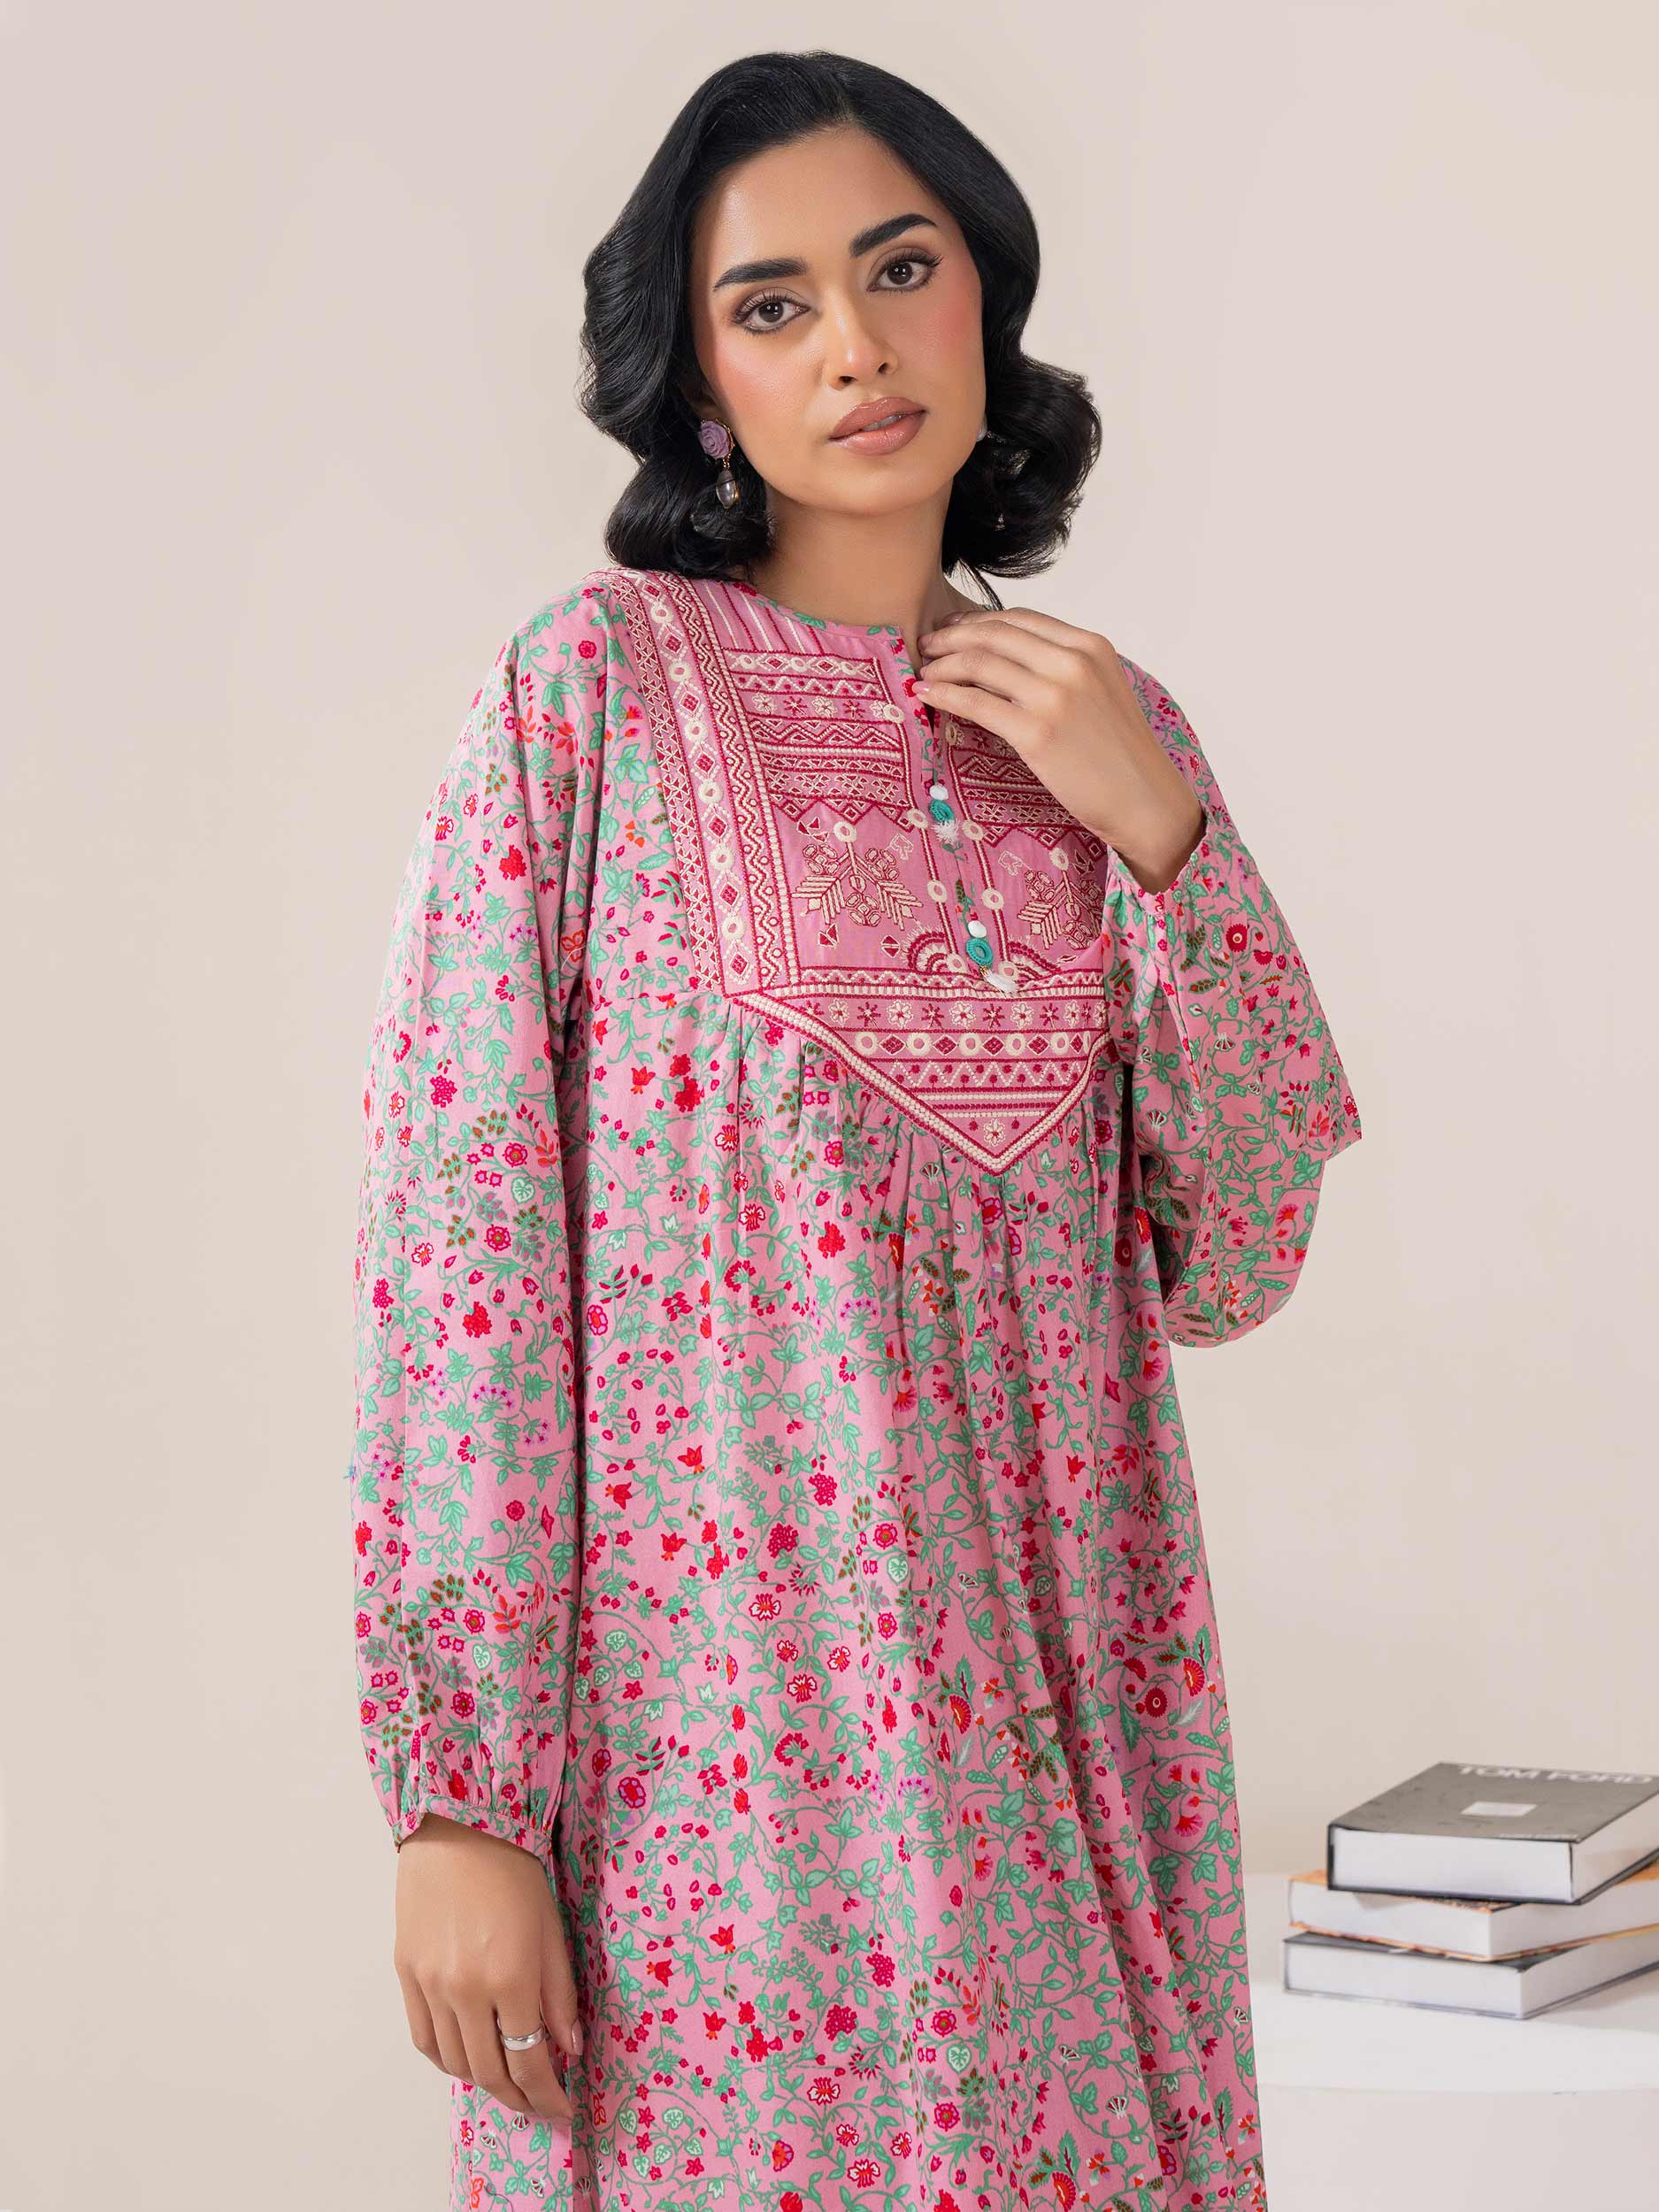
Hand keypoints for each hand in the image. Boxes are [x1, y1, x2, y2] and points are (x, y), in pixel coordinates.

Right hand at [392, 1812, 580, 2128]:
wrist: (457, 1829)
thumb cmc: (515, 1871)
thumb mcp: (552, 1931)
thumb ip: (560, 1995)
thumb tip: (569, 2049)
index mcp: (510, 1978)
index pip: (529, 2061)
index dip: (547, 2095)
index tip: (562, 2108)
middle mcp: (466, 1990)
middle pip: (490, 2072)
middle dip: (519, 2097)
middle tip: (537, 2103)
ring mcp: (430, 1985)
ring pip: (455, 2063)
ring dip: (483, 2081)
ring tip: (506, 2080)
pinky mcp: (405, 1974)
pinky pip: (424, 2039)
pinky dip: (446, 2060)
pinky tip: (466, 2058)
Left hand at [916, 606, 1205, 892]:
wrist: (1145, 800)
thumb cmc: (1120, 755)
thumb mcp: (1101, 691)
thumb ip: (1062, 669)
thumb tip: (1004, 661)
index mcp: (1090, 646)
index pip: (1020, 619)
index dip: (978, 620)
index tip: (953, 630)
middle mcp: (1073, 663)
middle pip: (995, 635)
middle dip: (952, 637)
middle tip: (926, 647)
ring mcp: (1055, 696)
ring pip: (980, 663)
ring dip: (943, 664)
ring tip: (924, 673)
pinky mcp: (1037, 733)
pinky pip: (976, 703)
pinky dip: (944, 695)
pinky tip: (926, 695)